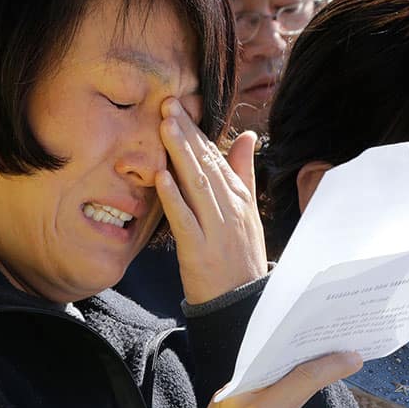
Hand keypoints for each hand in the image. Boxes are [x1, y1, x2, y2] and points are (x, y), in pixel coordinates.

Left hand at [156, 97, 267, 303]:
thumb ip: (244, 172)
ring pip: (196, 185)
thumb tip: (247, 135)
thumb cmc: (241, 256)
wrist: (242, 303)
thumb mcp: (248, 211)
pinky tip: (161, 177)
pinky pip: (185, 220)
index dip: (197, 130)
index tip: (179, 106)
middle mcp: (230, 208)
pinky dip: (174, 197)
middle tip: (167, 104)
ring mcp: (216, 229)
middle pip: (206, 164)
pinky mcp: (200, 251)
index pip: (216, 156)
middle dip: (186, 133)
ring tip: (164, 127)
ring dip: (180, 154)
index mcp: (239, 197)